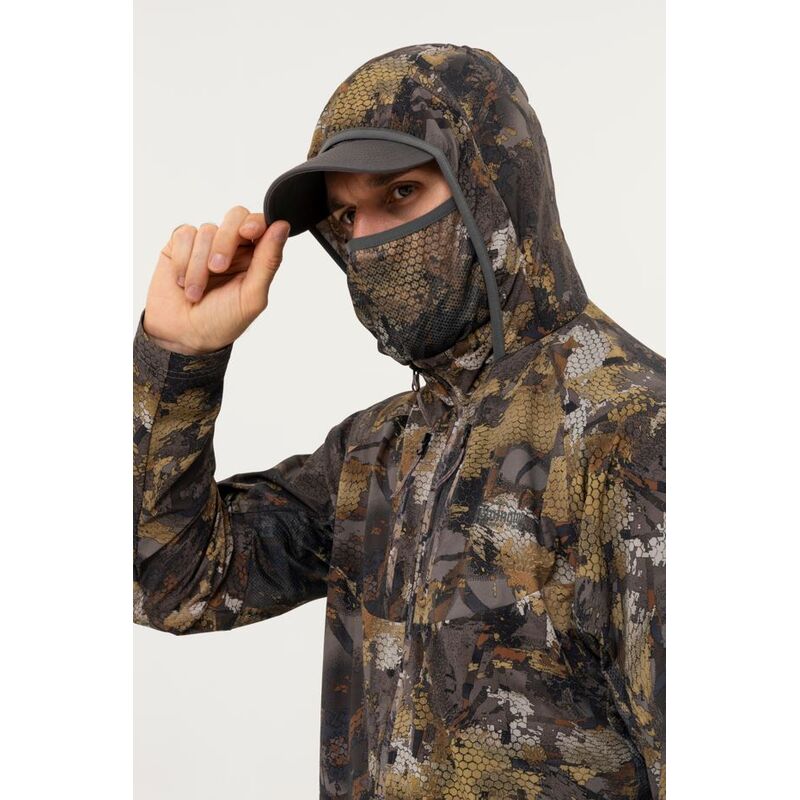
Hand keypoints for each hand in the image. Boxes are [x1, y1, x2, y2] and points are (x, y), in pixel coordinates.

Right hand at [142, 206, 290, 354]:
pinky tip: (182, 281)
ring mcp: (206, 244)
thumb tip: (283, 227)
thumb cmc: (221, 321)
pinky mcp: (181, 245)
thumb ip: (268, 261)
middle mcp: (233, 247)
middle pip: (236, 216)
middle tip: (217, 268)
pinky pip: (184, 235)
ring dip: (199, 264)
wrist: (182, 335)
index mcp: (255, 258)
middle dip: (225, 242)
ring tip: (195, 292)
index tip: (248, 232)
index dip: (255, 222)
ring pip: (207, 230)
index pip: (262, 224)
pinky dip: (183, 260)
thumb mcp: (251, 296)